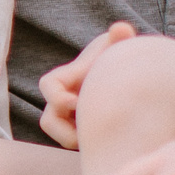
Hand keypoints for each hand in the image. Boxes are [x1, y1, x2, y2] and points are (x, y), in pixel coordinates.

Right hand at [37, 21, 136, 148]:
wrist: (126, 75)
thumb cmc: (118, 57)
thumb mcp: (119, 46)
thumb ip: (120, 38)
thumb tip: (121, 29)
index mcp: (68, 78)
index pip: (48, 86)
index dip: (56, 96)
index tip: (76, 101)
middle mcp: (64, 100)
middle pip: (49, 121)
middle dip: (64, 130)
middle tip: (89, 133)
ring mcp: (72, 118)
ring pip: (62, 138)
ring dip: (78, 141)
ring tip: (104, 138)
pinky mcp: (83, 132)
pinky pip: (80, 145)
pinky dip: (91, 145)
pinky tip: (114, 140)